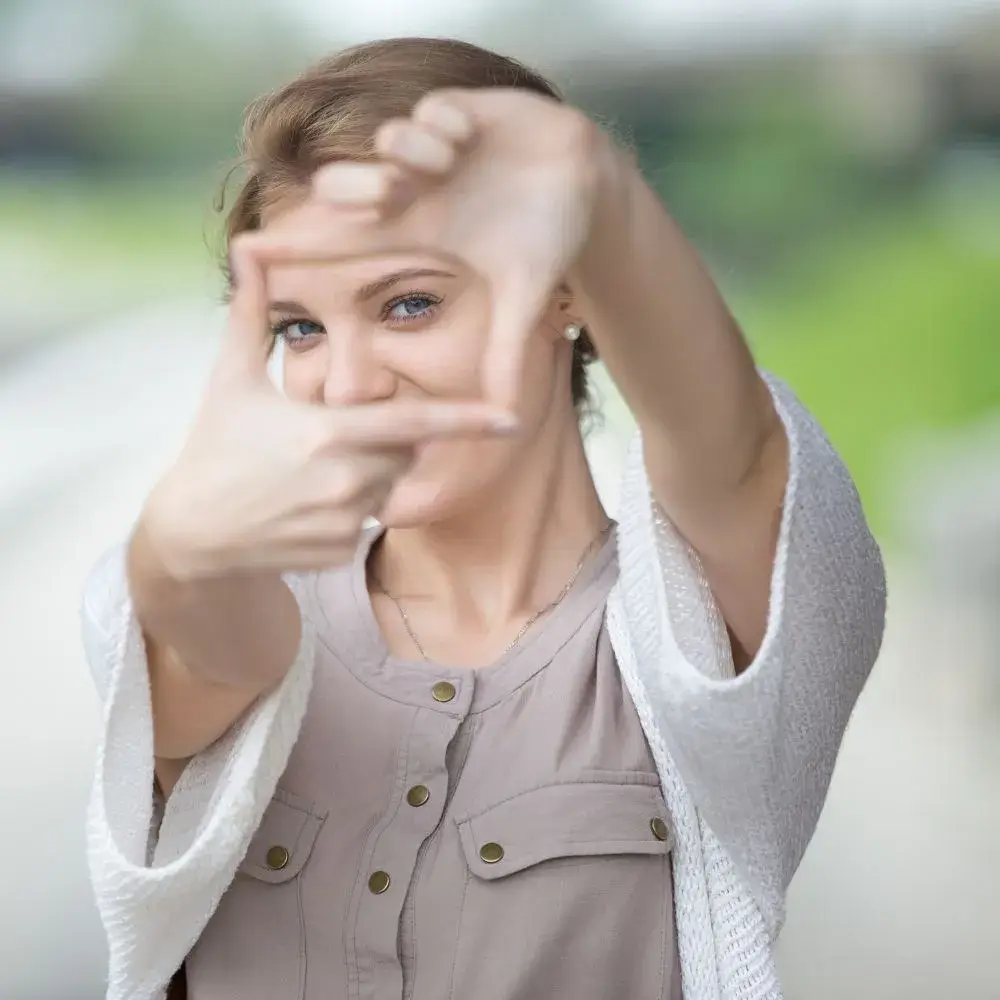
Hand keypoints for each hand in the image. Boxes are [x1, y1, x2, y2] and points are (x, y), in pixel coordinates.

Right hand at [139, 240, 516, 579]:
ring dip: (365, 474)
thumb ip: (249, 312)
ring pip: (387, 486)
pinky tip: (302, 506)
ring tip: (307, 474)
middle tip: (326, 438)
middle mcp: (344, 481)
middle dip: (381, 438)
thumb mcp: (230, 379)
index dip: (467, 420)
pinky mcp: (340, 553)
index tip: (512, 418)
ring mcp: (344, 522)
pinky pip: (367, 522)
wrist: (191, 533)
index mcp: (327, 433)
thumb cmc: (214, 447)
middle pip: (402, 450)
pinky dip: (347, 510)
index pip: (414, 423)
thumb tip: (246, 246)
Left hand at [245, 88, 608, 406]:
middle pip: (347, 186)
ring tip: (449, 164)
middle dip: (358, 188)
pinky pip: (431, 109)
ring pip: (388, 140)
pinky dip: (444, 125)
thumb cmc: (546, 236)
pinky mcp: (462, 110)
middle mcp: (415, 189)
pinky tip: (471, 139)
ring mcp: (435, 149)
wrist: (587, 184)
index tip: (247, 250)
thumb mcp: (522, 299)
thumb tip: (506, 417)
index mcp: (417, 231)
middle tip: (394, 196)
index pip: (343, 240)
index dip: (298, 245)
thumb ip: (506, 352)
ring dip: (412, 154)